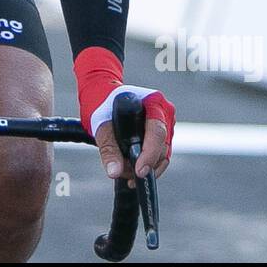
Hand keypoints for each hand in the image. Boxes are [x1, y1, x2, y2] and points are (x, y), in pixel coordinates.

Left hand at [74, 47, 175, 183]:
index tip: (139, 171)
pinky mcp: (162, 132)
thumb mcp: (101, 125)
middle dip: (146, 164)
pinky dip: (147, 163)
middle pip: (163, 146)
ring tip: (124, 172)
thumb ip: (108, 149)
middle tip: (125, 175)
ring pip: (163, 153)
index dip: (149, 155)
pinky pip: (160, 152)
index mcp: (153, 102)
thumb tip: (115, 172)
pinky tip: (131, 169)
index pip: (157, 133)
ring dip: (146, 166)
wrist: (101, 91)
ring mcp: (165, 122)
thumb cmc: (101, 102)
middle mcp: (164, 111)